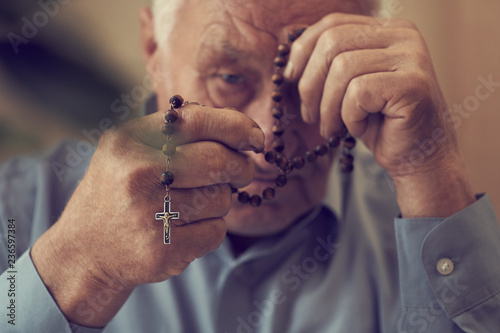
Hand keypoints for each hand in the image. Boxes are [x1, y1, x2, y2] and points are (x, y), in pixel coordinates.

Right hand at [31, 104, 263, 326]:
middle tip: (241, 172)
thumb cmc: (120, 190)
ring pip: (222, 199)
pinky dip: (211, 229)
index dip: (236, 126)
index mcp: (130, 141)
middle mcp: (137, 174)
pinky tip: (185, 229)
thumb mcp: (131, 148)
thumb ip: (177, 130)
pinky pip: (217, 232)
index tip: (254, 138)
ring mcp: (148, 215)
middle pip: (219, 162)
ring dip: (219, 202)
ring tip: (191, 205)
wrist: (85, 249)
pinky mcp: (162, 251)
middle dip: (240, 167)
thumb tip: (241, 129)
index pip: (197, 120)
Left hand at [284, 13, 474, 216]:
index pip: (333, 23)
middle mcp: (404, 35)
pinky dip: (350, 117)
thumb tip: (289, 59)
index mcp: (387, 30)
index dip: (303, 49)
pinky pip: (358, 93)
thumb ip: (330, 64)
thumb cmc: (379, 124)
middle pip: (332, 42)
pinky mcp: (413, 84)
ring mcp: (412, 57)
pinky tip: (360, 129)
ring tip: (332, 128)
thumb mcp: (348, 88)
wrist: (418, 158)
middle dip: (310, 83)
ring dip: (328, 107)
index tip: (288, 77)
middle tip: (309, 114)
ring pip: (342, 68)